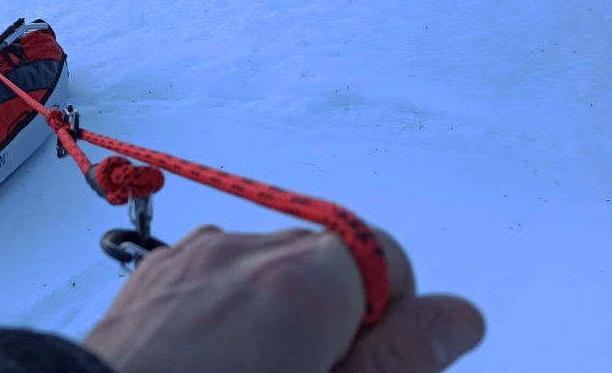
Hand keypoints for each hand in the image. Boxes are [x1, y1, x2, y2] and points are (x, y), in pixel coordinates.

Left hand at [83, 225, 484, 372]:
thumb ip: (399, 359)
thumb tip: (458, 316)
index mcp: (303, 278)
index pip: (387, 257)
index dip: (389, 318)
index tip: (362, 365)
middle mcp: (244, 251)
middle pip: (325, 264)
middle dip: (332, 318)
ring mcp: (192, 258)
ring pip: (264, 273)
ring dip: (274, 315)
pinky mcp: (153, 276)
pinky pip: (213, 278)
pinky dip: (225, 311)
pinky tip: (206, 365)